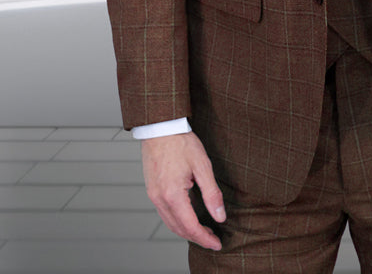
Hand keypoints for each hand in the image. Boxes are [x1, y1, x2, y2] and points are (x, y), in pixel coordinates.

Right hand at [141, 131, 225, 248]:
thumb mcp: (202, 165)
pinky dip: (177, 221)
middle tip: (213, 239)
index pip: (191, 226)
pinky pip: (164, 213)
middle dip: (197, 237)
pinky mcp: (152, 190)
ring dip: (186, 231)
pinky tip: (188, 217)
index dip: (205, 238)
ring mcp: (153, 196)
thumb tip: (220, 216)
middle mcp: (160, 199)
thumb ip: (212, 193)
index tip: (217, 243)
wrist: (160, 127)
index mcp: (173, 195)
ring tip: (203, 230)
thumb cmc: (181, 142)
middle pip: (179, 229)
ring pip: (170, 223)